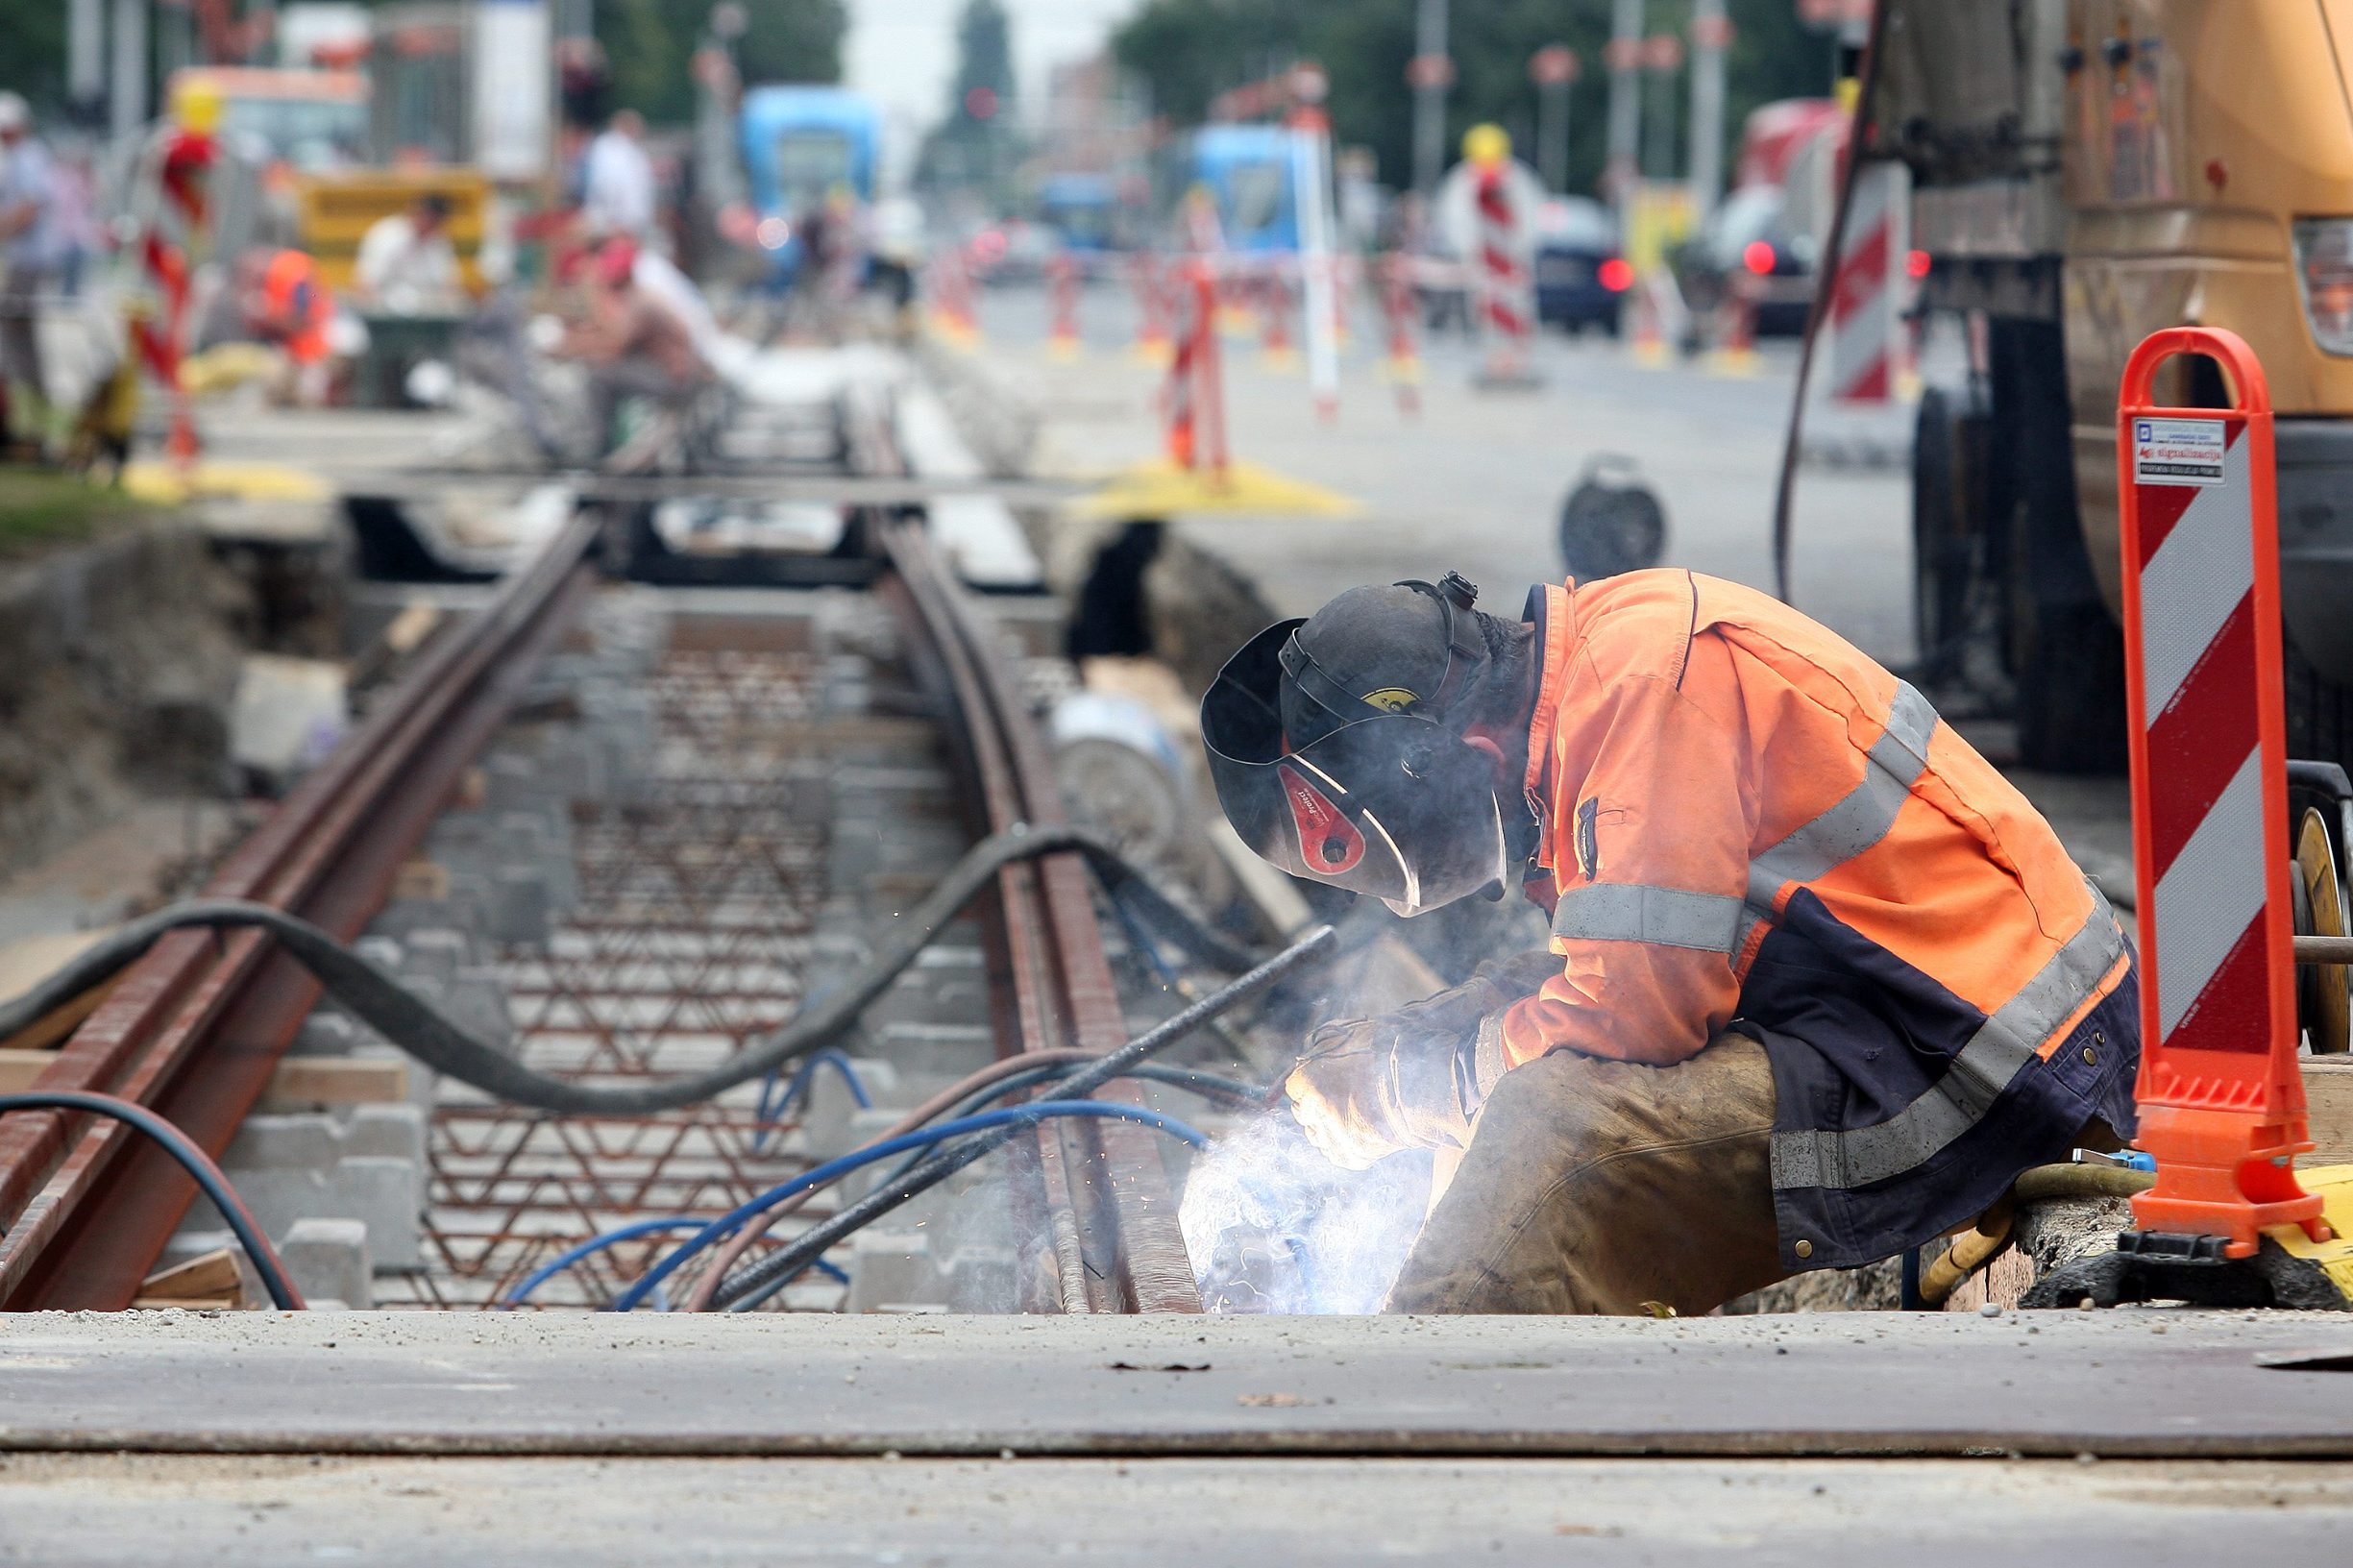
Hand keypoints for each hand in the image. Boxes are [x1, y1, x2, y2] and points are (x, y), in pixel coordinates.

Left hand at [1284, 1018, 1409, 1170]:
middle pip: (1301, 1112)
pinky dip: (1342, 1143)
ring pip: (1314, 1135)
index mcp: (1310, 1079)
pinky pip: (1333, 1152)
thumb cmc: (1391, 1053)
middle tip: (1340, 1097)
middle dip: (1315, 1105)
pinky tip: (1360, 1129)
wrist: (1426, 1085)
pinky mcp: (1350, 1157)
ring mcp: (1333, 1137)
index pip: (1293, 1087)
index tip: (1324, 1081)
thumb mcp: (1349, 1036)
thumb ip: (1320, 1047)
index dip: (1310, 1083)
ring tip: (1353, 1114)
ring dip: (1326, 1126)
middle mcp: (1315, 1111)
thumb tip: (1303, 1056)